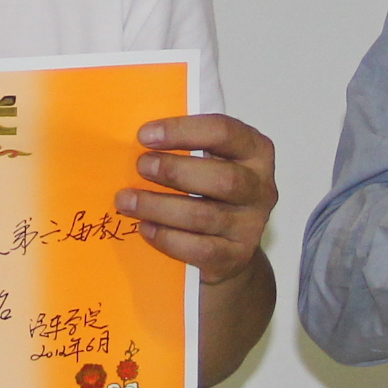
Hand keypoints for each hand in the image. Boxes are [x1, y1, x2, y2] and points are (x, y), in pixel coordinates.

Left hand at [117, 113, 276, 281]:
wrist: (229, 247)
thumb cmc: (210, 191)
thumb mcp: (207, 160)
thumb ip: (183, 145)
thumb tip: (128, 136)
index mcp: (255, 151)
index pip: (224, 132)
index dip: (183, 131)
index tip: (145, 136)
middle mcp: (261, 187)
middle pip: (223, 178)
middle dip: (175, 171)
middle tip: (140, 166)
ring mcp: (251, 225)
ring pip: (205, 216)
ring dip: (159, 206)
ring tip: (126, 200)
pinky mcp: (236, 256)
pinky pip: (200, 249)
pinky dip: (167, 238)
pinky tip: (144, 228)